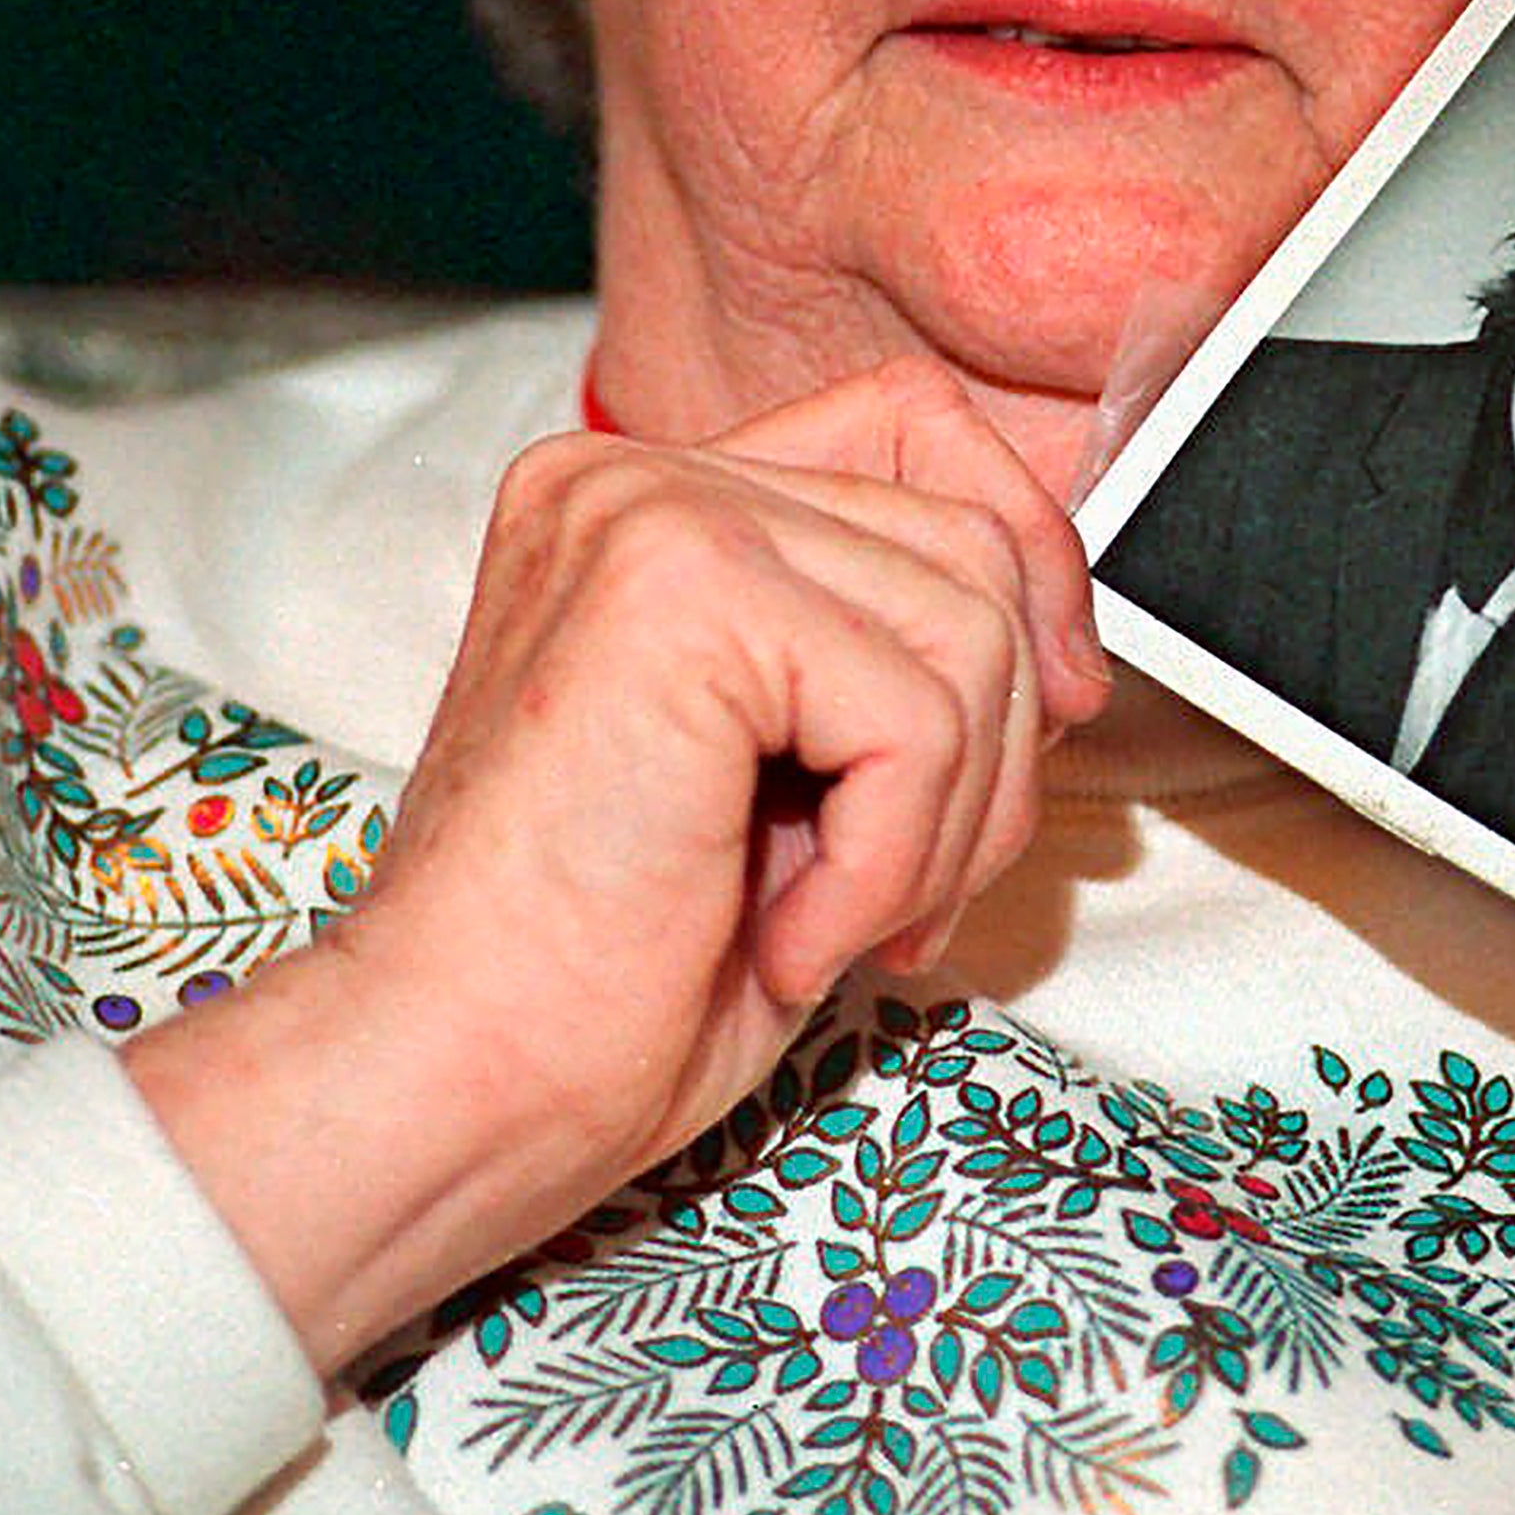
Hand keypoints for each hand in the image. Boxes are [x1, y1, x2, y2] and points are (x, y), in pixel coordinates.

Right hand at [126, 356, 1108, 1369]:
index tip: (1043, 710)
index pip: (917, 425)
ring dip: (945, 827)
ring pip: (969, 630)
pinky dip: (890, 866)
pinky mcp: (679, 593)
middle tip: (898, 893)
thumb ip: (892, 656)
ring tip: (829, 921)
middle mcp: (636, 478)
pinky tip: (783, 936)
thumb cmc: (602, 975)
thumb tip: (1064, 642)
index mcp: (652, 502)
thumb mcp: (794, 777)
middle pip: (970, 538)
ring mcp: (650, 516)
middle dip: (998, 749)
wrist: (450, 1089)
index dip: (1025, 561)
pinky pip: (916, 718)